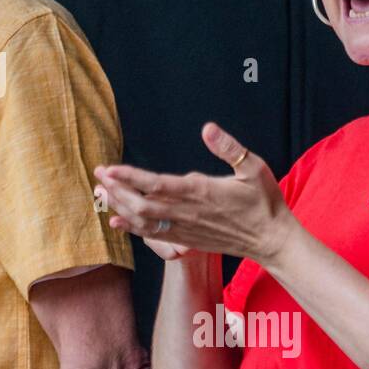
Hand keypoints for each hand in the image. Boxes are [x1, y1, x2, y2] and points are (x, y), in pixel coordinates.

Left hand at [95, 122, 297, 266]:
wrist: (272, 241)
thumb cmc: (264, 202)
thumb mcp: (254, 168)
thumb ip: (229, 148)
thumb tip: (208, 128)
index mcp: (201, 191)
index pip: (157, 184)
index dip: (130, 177)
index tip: (109, 169)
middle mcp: (188, 212)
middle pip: (141, 204)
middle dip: (116, 189)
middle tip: (97, 174)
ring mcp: (185, 228)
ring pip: (143, 221)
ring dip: (119, 206)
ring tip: (100, 192)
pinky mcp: (186, 239)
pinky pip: (153, 235)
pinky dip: (132, 227)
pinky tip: (117, 220)